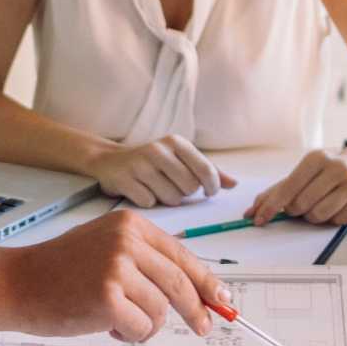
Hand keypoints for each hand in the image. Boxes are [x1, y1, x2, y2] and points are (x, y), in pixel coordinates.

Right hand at [9, 210, 232, 341]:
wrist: (15, 282)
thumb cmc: (59, 272)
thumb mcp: (106, 250)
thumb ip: (145, 263)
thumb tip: (196, 292)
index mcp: (130, 225)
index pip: (182, 256)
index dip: (207, 282)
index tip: (223, 299)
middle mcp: (127, 241)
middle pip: (181, 283)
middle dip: (196, 310)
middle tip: (204, 327)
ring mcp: (118, 268)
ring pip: (161, 310)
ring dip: (144, 324)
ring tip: (113, 317)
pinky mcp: (108, 297)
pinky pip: (141, 328)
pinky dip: (127, 334)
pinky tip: (103, 324)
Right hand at [89, 134, 235, 208]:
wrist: (111, 161)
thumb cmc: (154, 162)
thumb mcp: (181, 159)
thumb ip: (209, 171)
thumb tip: (235, 184)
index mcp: (176, 142)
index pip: (205, 169)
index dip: (212, 186)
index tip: (210, 192)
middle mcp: (158, 150)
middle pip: (189, 187)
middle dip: (185, 193)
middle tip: (174, 186)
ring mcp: (140, 164)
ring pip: (171, 198)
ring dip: (167, 199)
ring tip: (157, 187)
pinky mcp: (125, 179)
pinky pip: (150, 203)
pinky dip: (148, 202)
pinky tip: (141, 191)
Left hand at [247, 147, 346, 225]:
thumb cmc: (326, 172)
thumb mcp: (303, 173)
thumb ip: (276, 192)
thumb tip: (251, 212)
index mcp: (317, 158)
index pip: (288, 187)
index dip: (271, 206)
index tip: (258, 219)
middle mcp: (337, 167)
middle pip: (301, 204)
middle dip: (295, 210)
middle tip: (300, 205)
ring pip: (319, 215)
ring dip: (313, 217)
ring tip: (319, 204)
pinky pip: (338, 221)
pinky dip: (332, 219)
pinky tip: (337, 206)